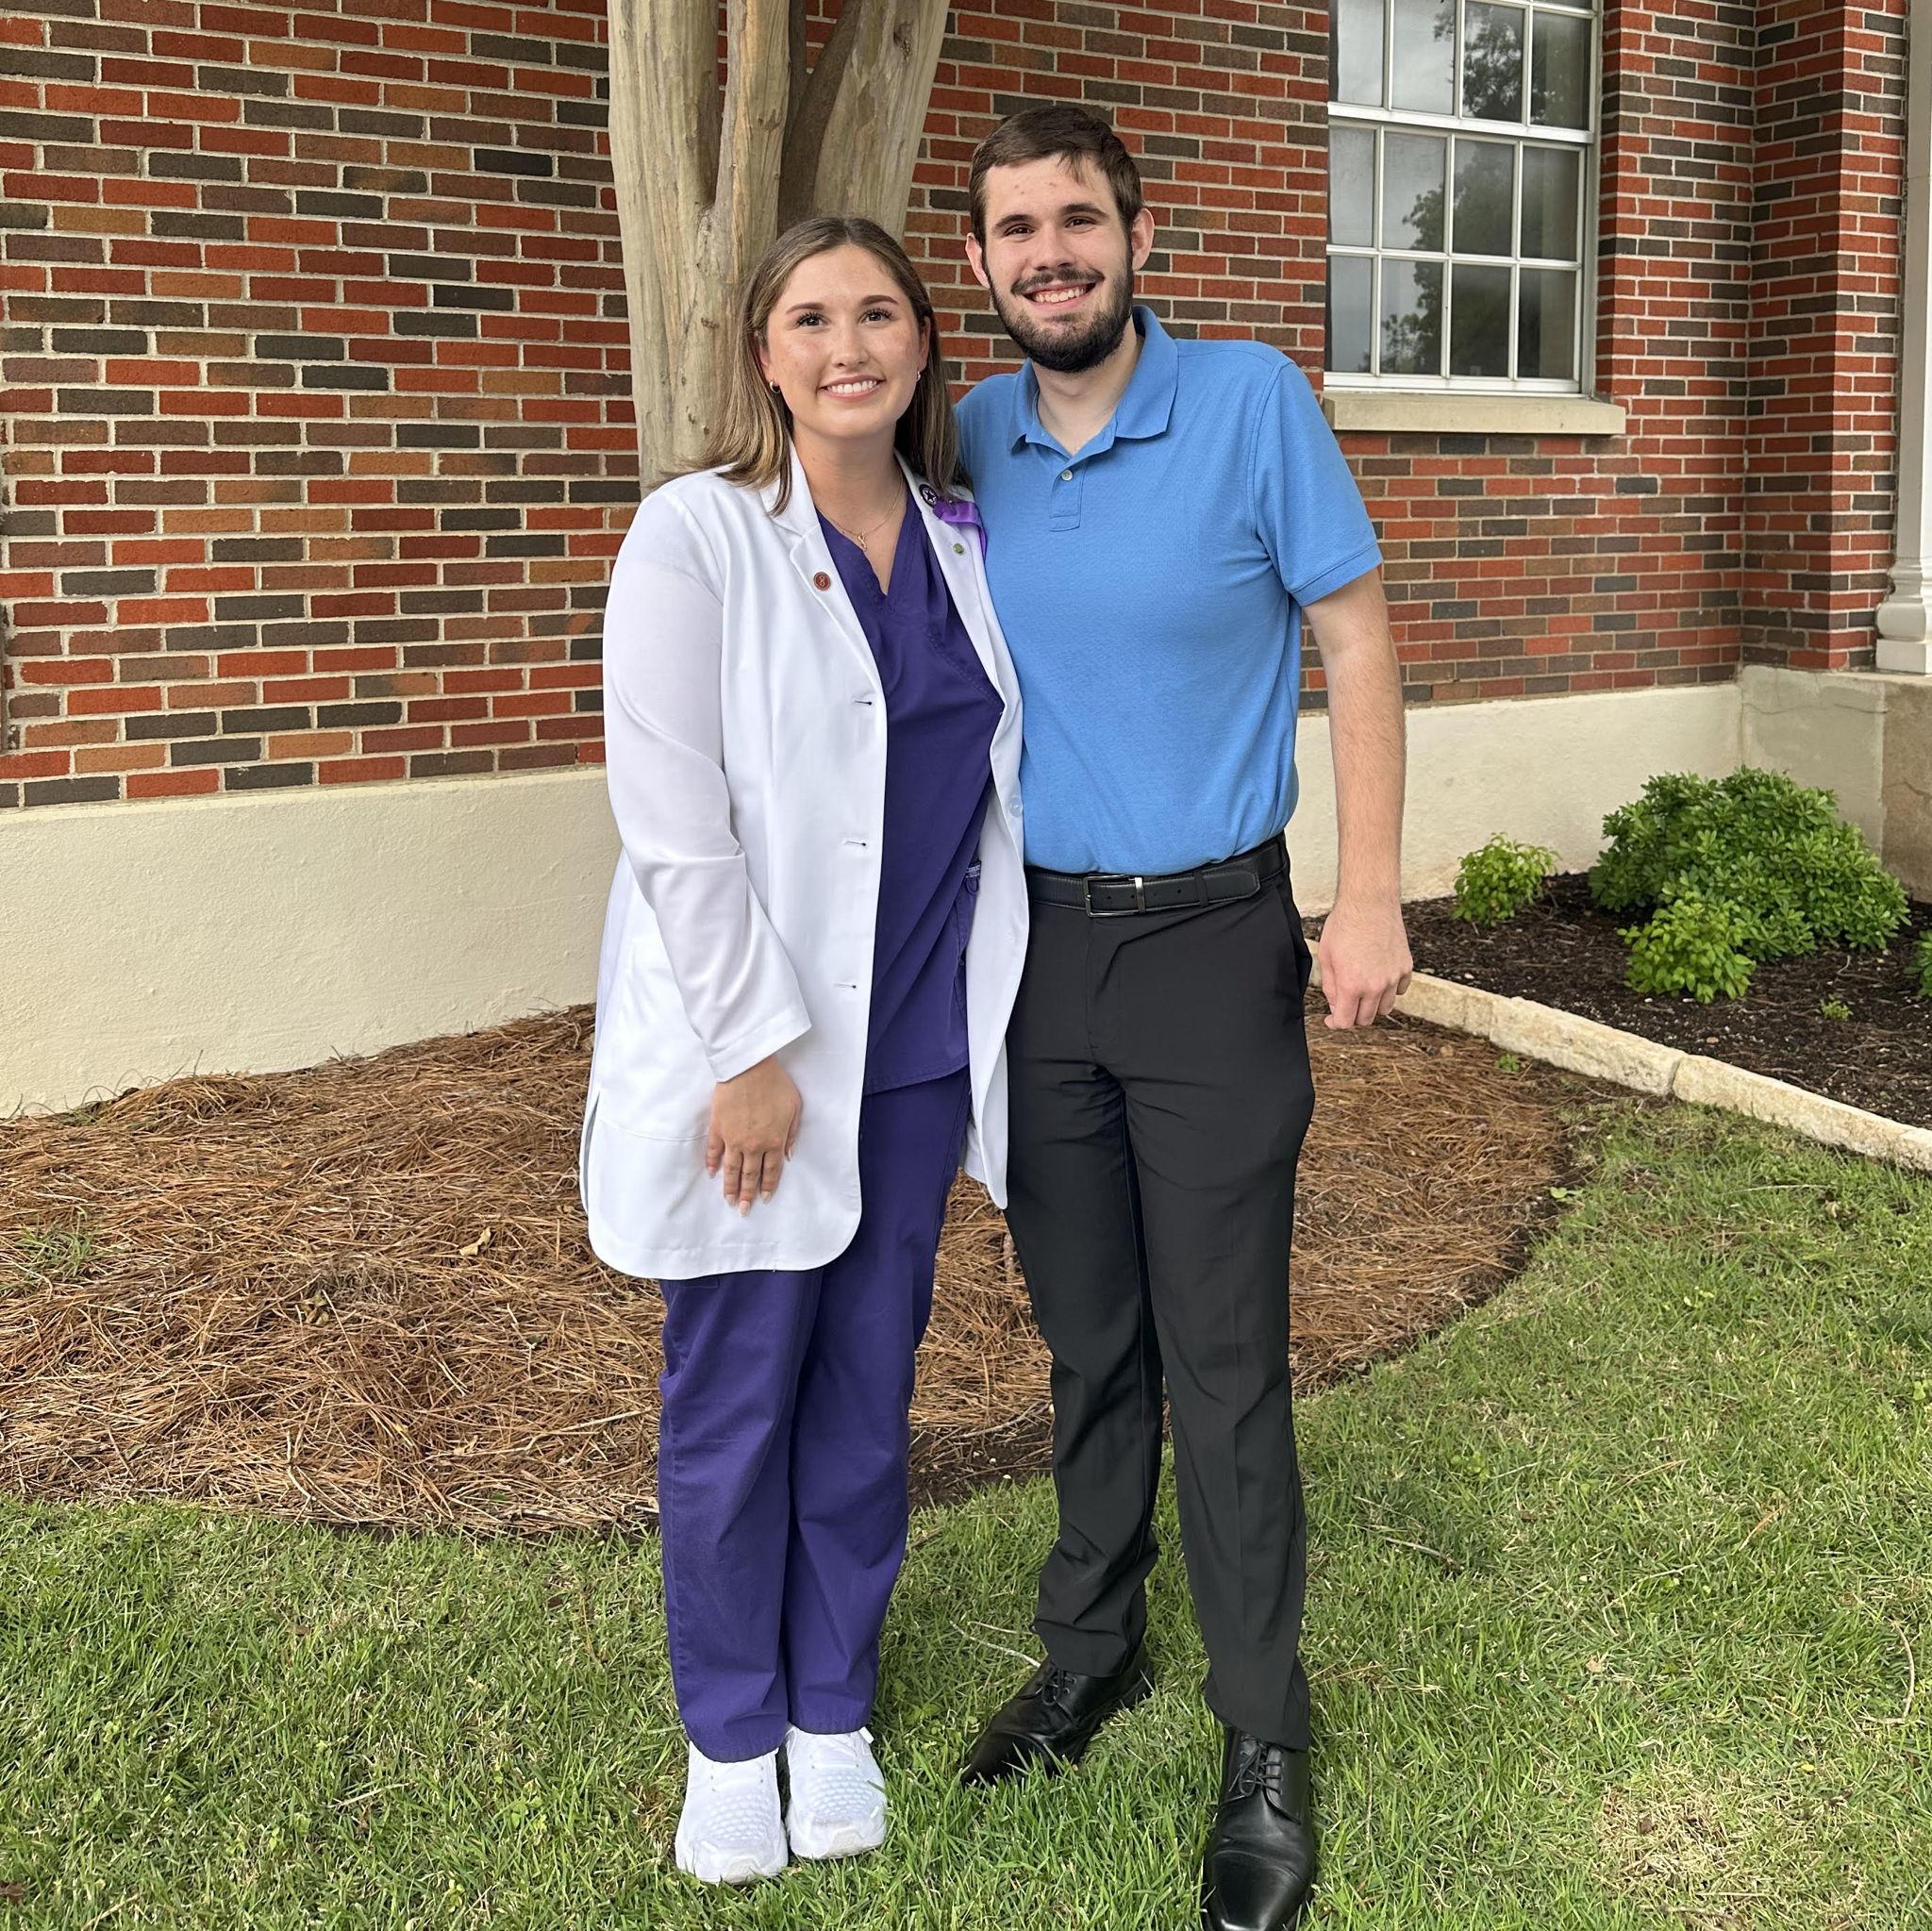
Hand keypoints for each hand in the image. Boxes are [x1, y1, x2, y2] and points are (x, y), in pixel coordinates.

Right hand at [706, 1057, 802, 1213]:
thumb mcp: (795, 1108)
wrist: (748, 1068)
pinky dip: (713, 1163)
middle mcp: (753, 1145)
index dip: (767, 1187)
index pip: (771, 1171)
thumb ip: (792, 1134)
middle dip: (747, 1194)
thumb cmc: (775, 1084)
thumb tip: (788, 1155)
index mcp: (774, 1141)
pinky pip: (714, 1151)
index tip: (764, 1199)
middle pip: (749, 1175)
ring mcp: (733, 1138)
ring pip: (731, 1169)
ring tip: (728, 1200)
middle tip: (743, 1210)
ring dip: (729, 1186)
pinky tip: (712, 1173)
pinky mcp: (718, 1128)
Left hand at [1316, 895, 1412, 1028]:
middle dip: (1354, 1015)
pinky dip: (1390, 990)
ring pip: (1385, 1008)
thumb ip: (1330, 987)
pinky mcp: (1406, 967)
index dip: (1336, 1022)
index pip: (1346, 1021)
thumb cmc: (1344, 925)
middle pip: (1367, 1018)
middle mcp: (1376, 985)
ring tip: (1363, 990)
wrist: (1369, 902)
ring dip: (1373, 1005)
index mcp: (1352, 985)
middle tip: (1346, 1003)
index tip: (1332, 1019)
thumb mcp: (1326, 957)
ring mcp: (1394, 977)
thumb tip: (1336, 1006)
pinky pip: (1400, 990)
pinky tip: (1379, 977)